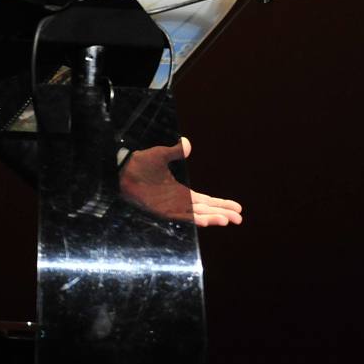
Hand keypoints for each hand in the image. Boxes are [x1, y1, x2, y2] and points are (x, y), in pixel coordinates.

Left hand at [119, 137, 242, 227]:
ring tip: (227, 220)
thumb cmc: (140, 163)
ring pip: (196, 215)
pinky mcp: (162, 211)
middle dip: (222, 213)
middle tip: (240, 218)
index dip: (221, 204)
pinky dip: (194, 219)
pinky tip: (206, 220)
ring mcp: (170, 207)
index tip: (237, 208)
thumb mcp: (162, 155)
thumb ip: (175, 151)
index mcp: (181, 192)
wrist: (123, 170)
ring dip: (211, 218)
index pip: (206, 201)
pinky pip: (181, 217)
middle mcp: (178, 202)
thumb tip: (187, 142)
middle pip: (205, 210)